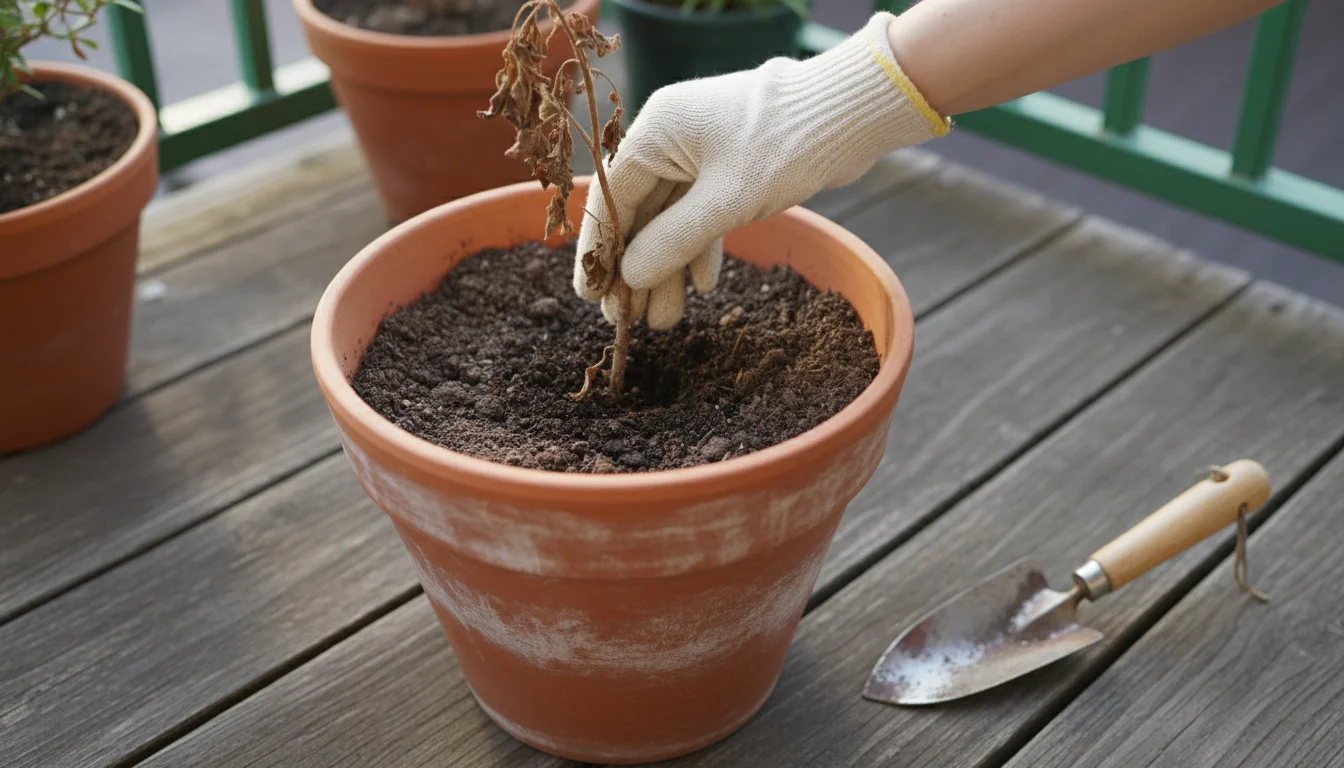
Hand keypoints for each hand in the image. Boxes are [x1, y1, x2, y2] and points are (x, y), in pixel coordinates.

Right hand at [572, 12, 948, 328]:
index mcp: (656, 131)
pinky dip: (701, 247)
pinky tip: (706, 284)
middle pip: (640, 212)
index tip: (590, 295)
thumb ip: (672, 241)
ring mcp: (700, 151)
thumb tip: (629, 277)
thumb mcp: (724, 203)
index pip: (610, 197)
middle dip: (639, 269)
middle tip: (632, 320)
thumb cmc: (784, 146)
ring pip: (672, 218)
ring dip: (671, 267)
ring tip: (667, 318)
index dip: (599, 250)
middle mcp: (671, 137)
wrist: (850, 114)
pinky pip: (702, 212)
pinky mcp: (730, 165)